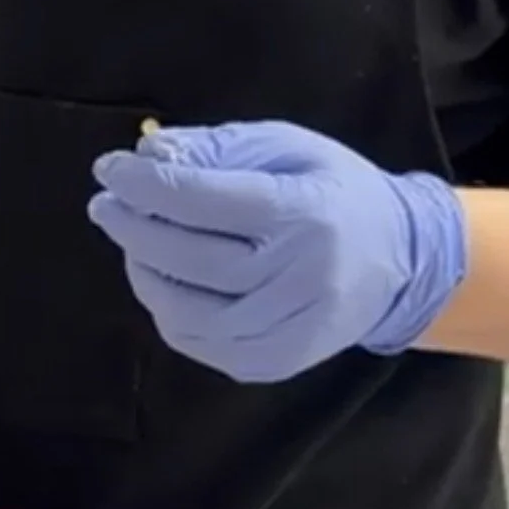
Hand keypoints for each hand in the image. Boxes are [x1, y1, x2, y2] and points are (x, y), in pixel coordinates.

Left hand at [88, 121, 467, 382]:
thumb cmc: (335, 191)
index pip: (205, 201)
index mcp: (303, 212)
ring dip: (145, 274)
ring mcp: (293, 327)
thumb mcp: (287, 147)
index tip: (109, 169)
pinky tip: (163, 283)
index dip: (146, 186)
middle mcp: (301, 275)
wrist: (403, 259)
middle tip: (105, 206)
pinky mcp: (283, 361)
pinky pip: (206, 344)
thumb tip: (150, 155)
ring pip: (191, 311)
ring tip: (133, 244)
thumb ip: (218, 148)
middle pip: (192, 259)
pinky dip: (171, 314)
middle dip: (134, 228)